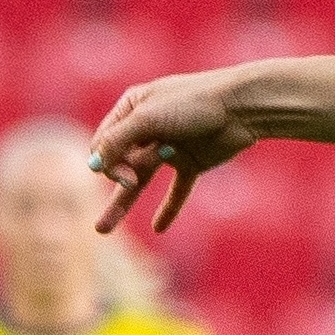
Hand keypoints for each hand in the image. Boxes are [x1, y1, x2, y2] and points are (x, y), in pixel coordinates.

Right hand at [89, 70, 261, 233]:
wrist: (241, 108)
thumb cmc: (192, 103)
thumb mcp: (147, 118)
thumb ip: (117, 140)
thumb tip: (92, 166)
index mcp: (131, 108)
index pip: (103, 142)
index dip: (106, 161)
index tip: (122, 171)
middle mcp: (147, 128)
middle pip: (120, 162)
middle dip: (121, 176)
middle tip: (130, 181)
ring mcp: (170, 147)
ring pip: (142, 180)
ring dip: (122, 204)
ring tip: (101, 230)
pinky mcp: (192, 163)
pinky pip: (177, 191)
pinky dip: (168, 209)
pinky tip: (158, 228)